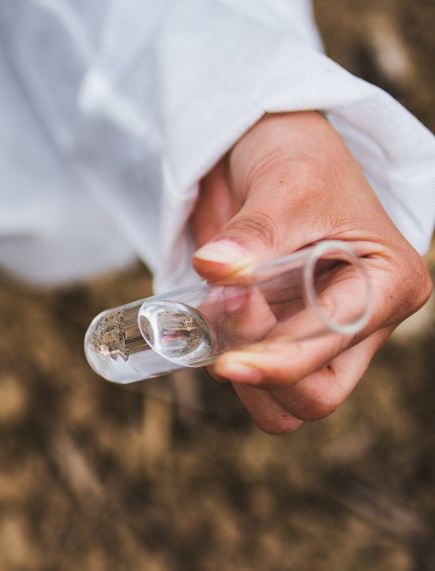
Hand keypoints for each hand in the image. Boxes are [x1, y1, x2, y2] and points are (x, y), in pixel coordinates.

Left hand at [189, 112, 430, 433]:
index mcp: (387, 287)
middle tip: (223, 311)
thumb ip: (254, 232)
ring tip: (215, 306)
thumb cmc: (297, 157)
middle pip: (314, 398)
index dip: (279, 366)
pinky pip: (250, 376)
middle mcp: (361, 322)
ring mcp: (317, 333)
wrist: (267, 143)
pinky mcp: (276, 333)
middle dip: (260, 370)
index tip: (227, 361)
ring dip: (237, 371)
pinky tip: (208, 314)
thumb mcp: (285, 184)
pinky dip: (222, 358)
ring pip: (281, 401)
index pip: (335, 357)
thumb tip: (215, 267)